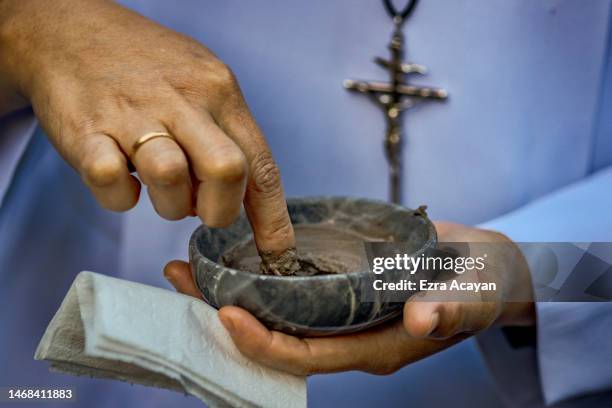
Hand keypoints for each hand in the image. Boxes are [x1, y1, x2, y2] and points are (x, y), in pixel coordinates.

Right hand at [0, 0, 293, 252]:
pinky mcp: (87, 129)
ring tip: (159, 188)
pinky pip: (112, 182)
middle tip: (202, 210)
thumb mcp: (200, 83)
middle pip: (227, 171)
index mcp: (219, 91)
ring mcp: (134, 112)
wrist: (70, 30)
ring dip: (169, 204)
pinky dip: (119, 197)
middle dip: (219, 211)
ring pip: (171, 178)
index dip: (273, 219)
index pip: (261, 164)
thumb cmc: (146, 68)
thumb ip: (225, 135)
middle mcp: (183, 99)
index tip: (276, 253)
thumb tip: (240, 199)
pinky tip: (119, 175)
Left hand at [164, 222, 535, 375]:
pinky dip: (258, 273)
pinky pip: (289, 288)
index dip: (264, 343)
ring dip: (231, 291)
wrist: (483, 267)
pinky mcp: (338, 284)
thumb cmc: (482, 284)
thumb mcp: (476, 295)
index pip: (307, 357)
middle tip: (181, 281)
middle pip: (276, 337)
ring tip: (190, 265)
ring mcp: (341, 310)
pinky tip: (233, 249)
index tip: (225, 313)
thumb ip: (452, 309)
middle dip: (226, 316)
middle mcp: (348, 334)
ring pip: (275, 313)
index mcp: (374, 347)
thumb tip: (423, 320)